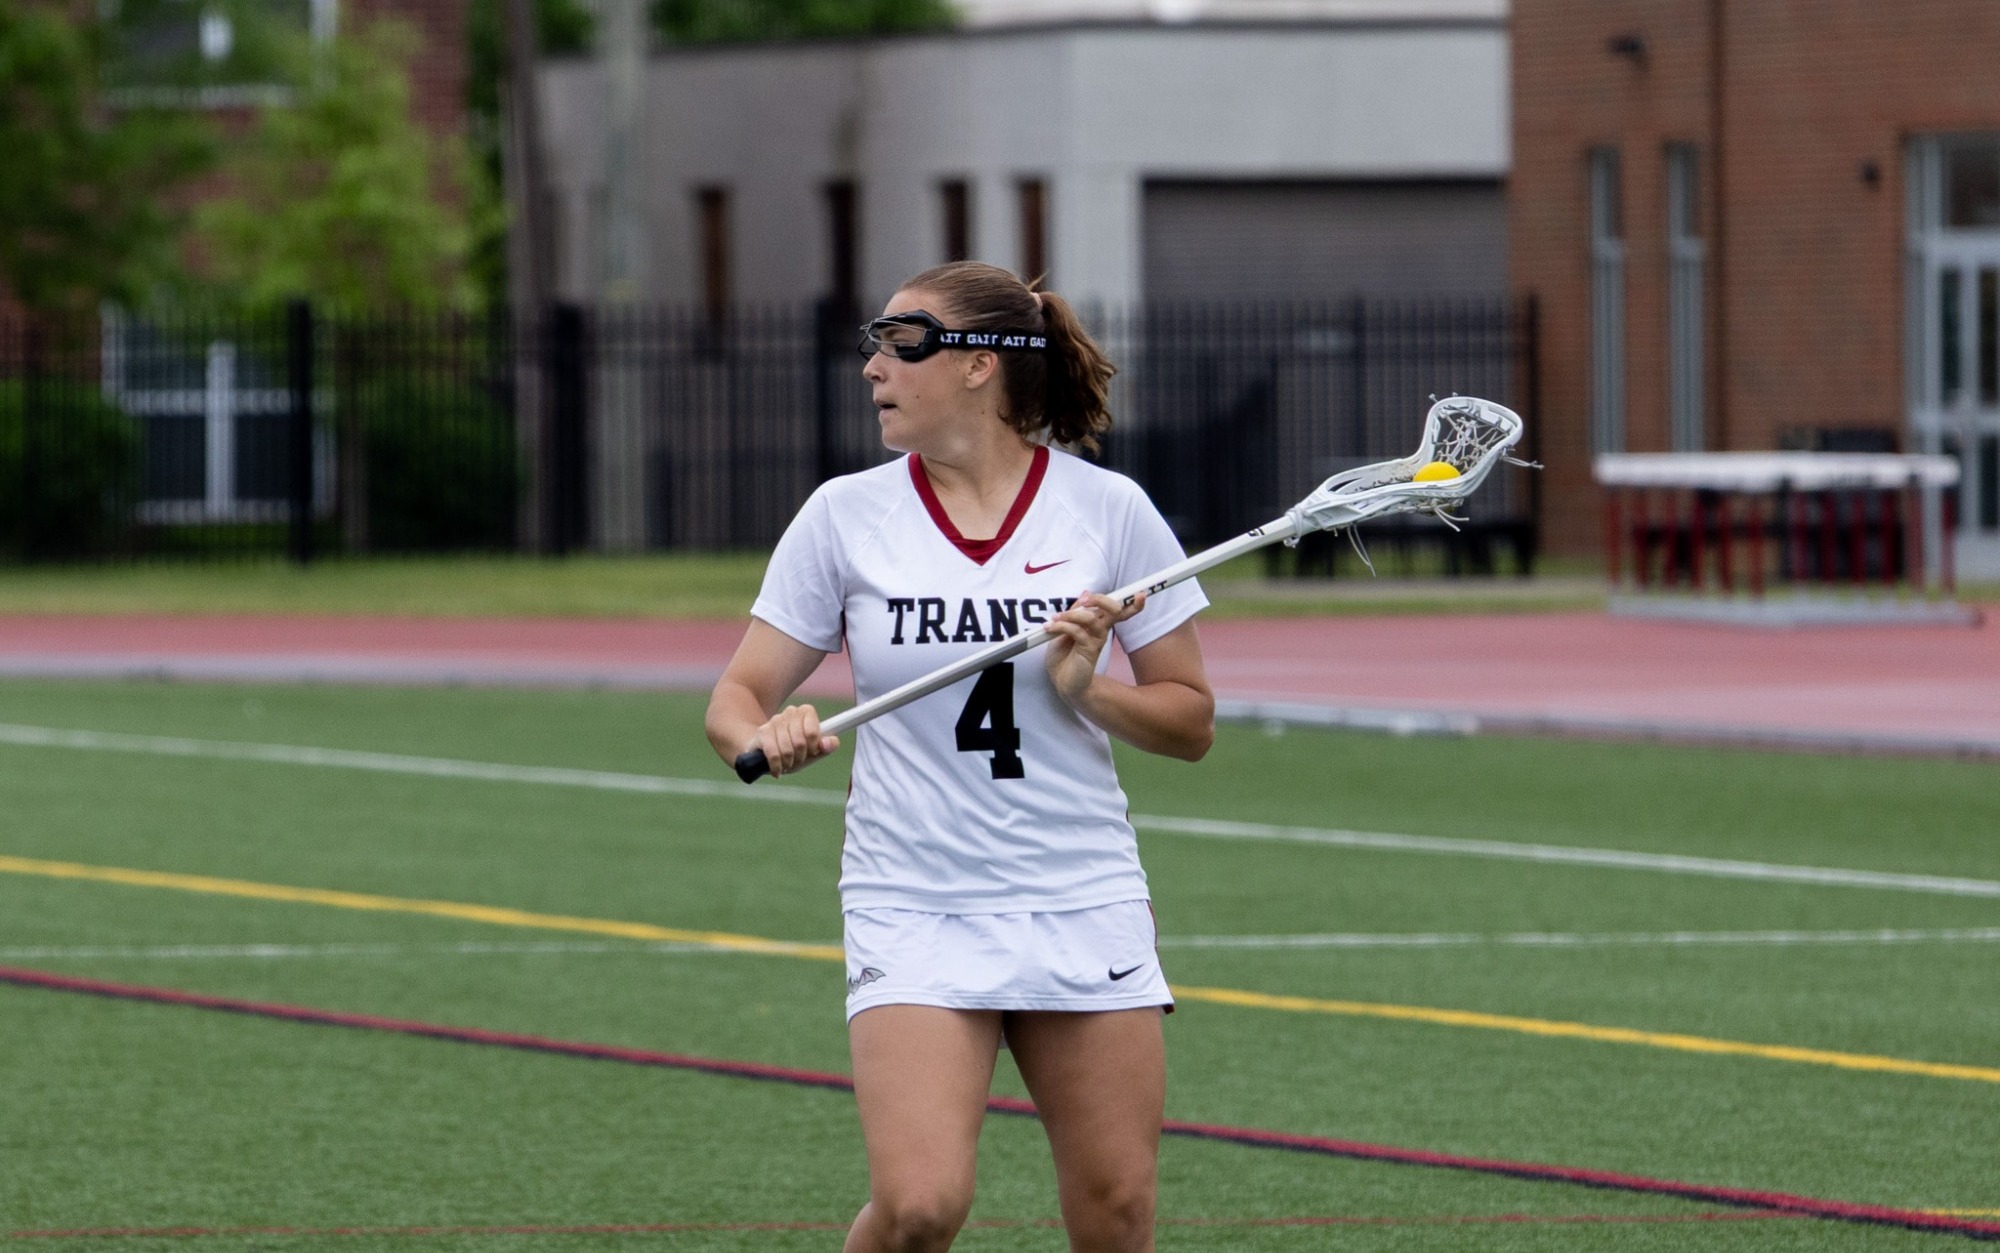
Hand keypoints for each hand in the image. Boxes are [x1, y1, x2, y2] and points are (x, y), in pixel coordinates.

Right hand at [751, 704, 838, 776]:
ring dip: (788, 763)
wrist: (766, 753)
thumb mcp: (814, 751)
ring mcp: (775, 720)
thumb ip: (827, 746)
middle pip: (800, 742)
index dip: (813, 747)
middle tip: (797, 760)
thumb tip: (829, 743)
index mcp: (806, 712)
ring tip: (786, 764)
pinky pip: (773, 754)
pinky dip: (777, 766)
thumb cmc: (794, 751)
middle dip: (800, 758)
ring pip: (787, 749)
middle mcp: (790, 712)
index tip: (811, 752)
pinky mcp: (762, 731)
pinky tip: (777, 769)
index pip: (813, 732)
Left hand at [1043, 591, 1145, 707]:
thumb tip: (1087, 592)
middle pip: (1114, 610)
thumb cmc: (1064, 655)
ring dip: (1071, 614)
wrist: (1061, 681)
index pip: (1117, 610)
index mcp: (1098, 623)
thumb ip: (1076, 611)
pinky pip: (1078, 631)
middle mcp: (1101, 631)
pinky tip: (1050, 628)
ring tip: (1054, 619)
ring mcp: (1097, 641)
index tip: (1141, 594)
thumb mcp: (1065, 627)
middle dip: (1102, 600)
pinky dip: (1062, 626)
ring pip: (1092, 618)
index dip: (1131, 603)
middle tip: (1085, 600)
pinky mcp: (1089, 651)